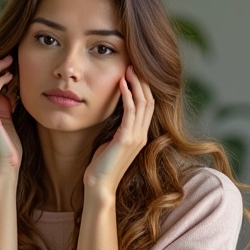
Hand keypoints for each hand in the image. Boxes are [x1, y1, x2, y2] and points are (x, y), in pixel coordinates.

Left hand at [83, 65, 153, 196]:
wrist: (99, 185)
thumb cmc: (101, 165)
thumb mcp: (111, 141)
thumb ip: (117, 128)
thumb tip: (112, 111)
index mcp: (140, 135)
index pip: (148, 105)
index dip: (143, 87)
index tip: (135, 72)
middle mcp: (142, 135)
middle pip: (150, 100)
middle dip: (143, 81)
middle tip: (134, 64)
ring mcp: (137, 137)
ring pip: (143, 103)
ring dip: (136, 84)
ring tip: (129, 69)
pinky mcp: (127, 139)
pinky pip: (131, 112)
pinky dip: (128, 96)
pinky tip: (122, 84)